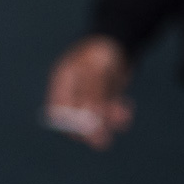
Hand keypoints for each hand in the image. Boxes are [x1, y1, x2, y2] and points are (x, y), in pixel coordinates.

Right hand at [44, 35, 133, 149]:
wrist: (122, 41)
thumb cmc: (104, 50)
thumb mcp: (97, 72)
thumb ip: (92, 98)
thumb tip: (89, 126)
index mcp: (63, 81)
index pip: (57, 111)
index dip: (67, 126)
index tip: (83, 135)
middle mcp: (74, 90)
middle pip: (75, 119)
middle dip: (90, 130)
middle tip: (103, 142)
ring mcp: (90, 95)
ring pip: (96, 119)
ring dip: (108, 123)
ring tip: (122, 117)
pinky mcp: (106, 98)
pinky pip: (110, 114)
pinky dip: (119, 116)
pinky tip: (126, 109)